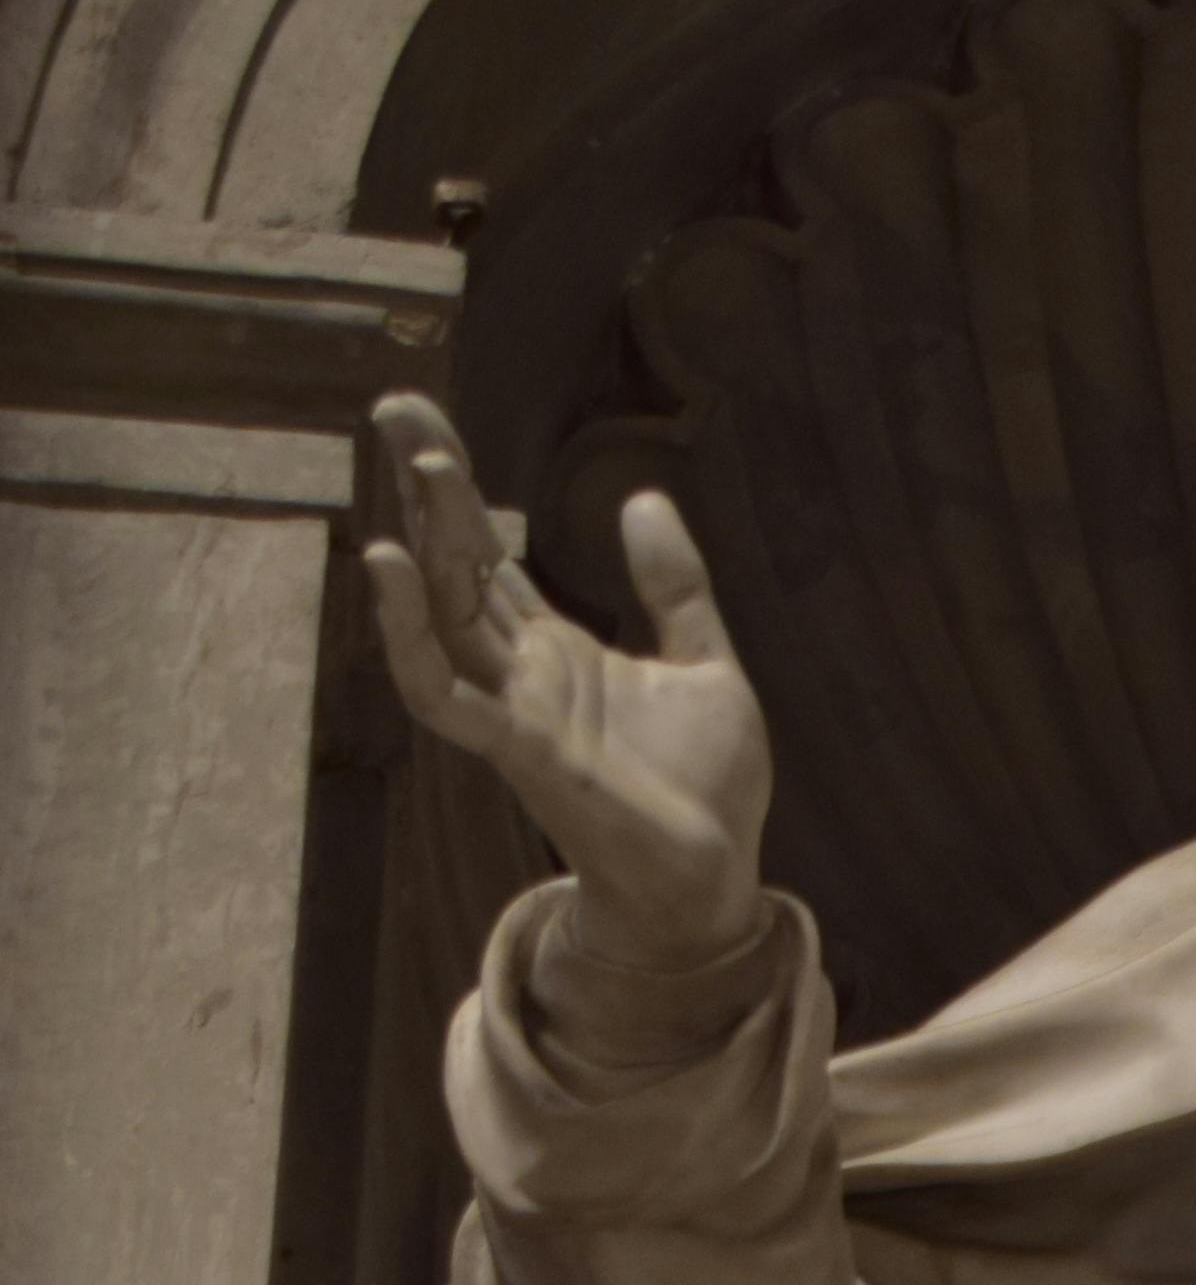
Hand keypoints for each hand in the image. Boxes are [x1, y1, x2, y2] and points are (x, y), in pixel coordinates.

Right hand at [364, 391, 772, 968]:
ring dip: (427, 542)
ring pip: (446, 615)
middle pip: (456, 565)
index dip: (454, 489)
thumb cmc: (707, 788)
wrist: (716, 878)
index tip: (417, 419)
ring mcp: (515, 710)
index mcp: (559, 651)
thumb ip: (674, 587)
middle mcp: (522, 674)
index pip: (489, 554)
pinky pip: (443, 691)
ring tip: (419, 467)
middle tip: (395, 406)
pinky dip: (410, 635)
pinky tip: (390, 570)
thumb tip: (643, 499)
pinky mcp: (519, 750)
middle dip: (426, 488)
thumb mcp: (705, 664)